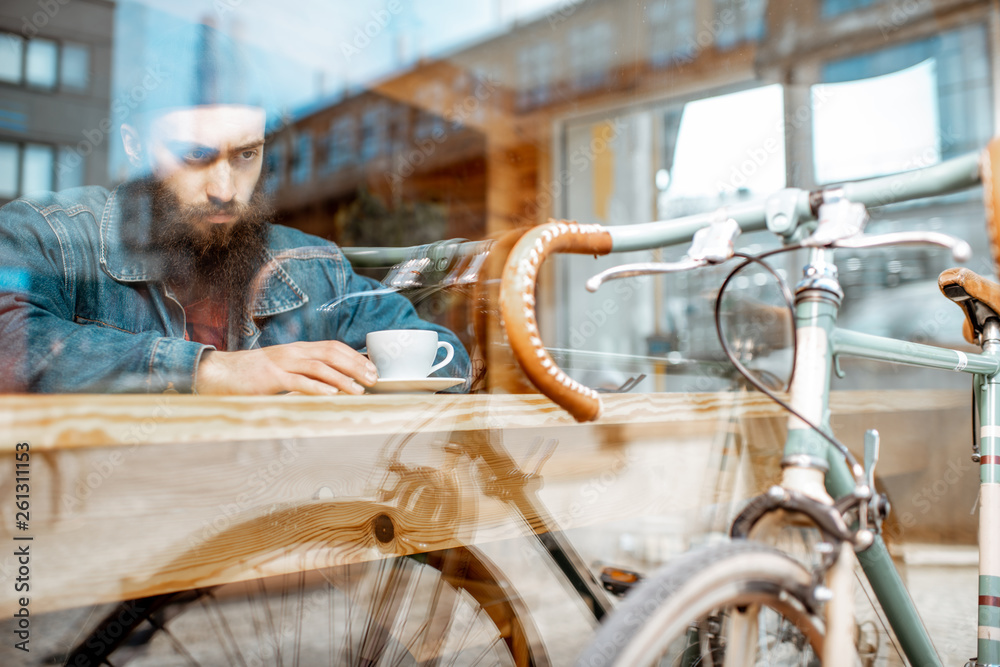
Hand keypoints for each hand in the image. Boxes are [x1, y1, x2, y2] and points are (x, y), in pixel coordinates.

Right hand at [194, 341, 378, 395]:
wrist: (219, 373)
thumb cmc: (253, 375)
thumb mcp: (283, 369)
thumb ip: (305, 373)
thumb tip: (331, 384)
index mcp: (298, 349)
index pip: (334, 347)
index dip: (355, 357)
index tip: (372, 369)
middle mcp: (293, 352)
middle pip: (332, 353)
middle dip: (356, 366)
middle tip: (373, 379)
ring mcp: (282, 363)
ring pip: (319, 367)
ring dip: (342, 380)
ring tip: (358, 391)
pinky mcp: (270, 377)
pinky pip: (298, 381)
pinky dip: (317, 388)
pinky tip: (331, 396)